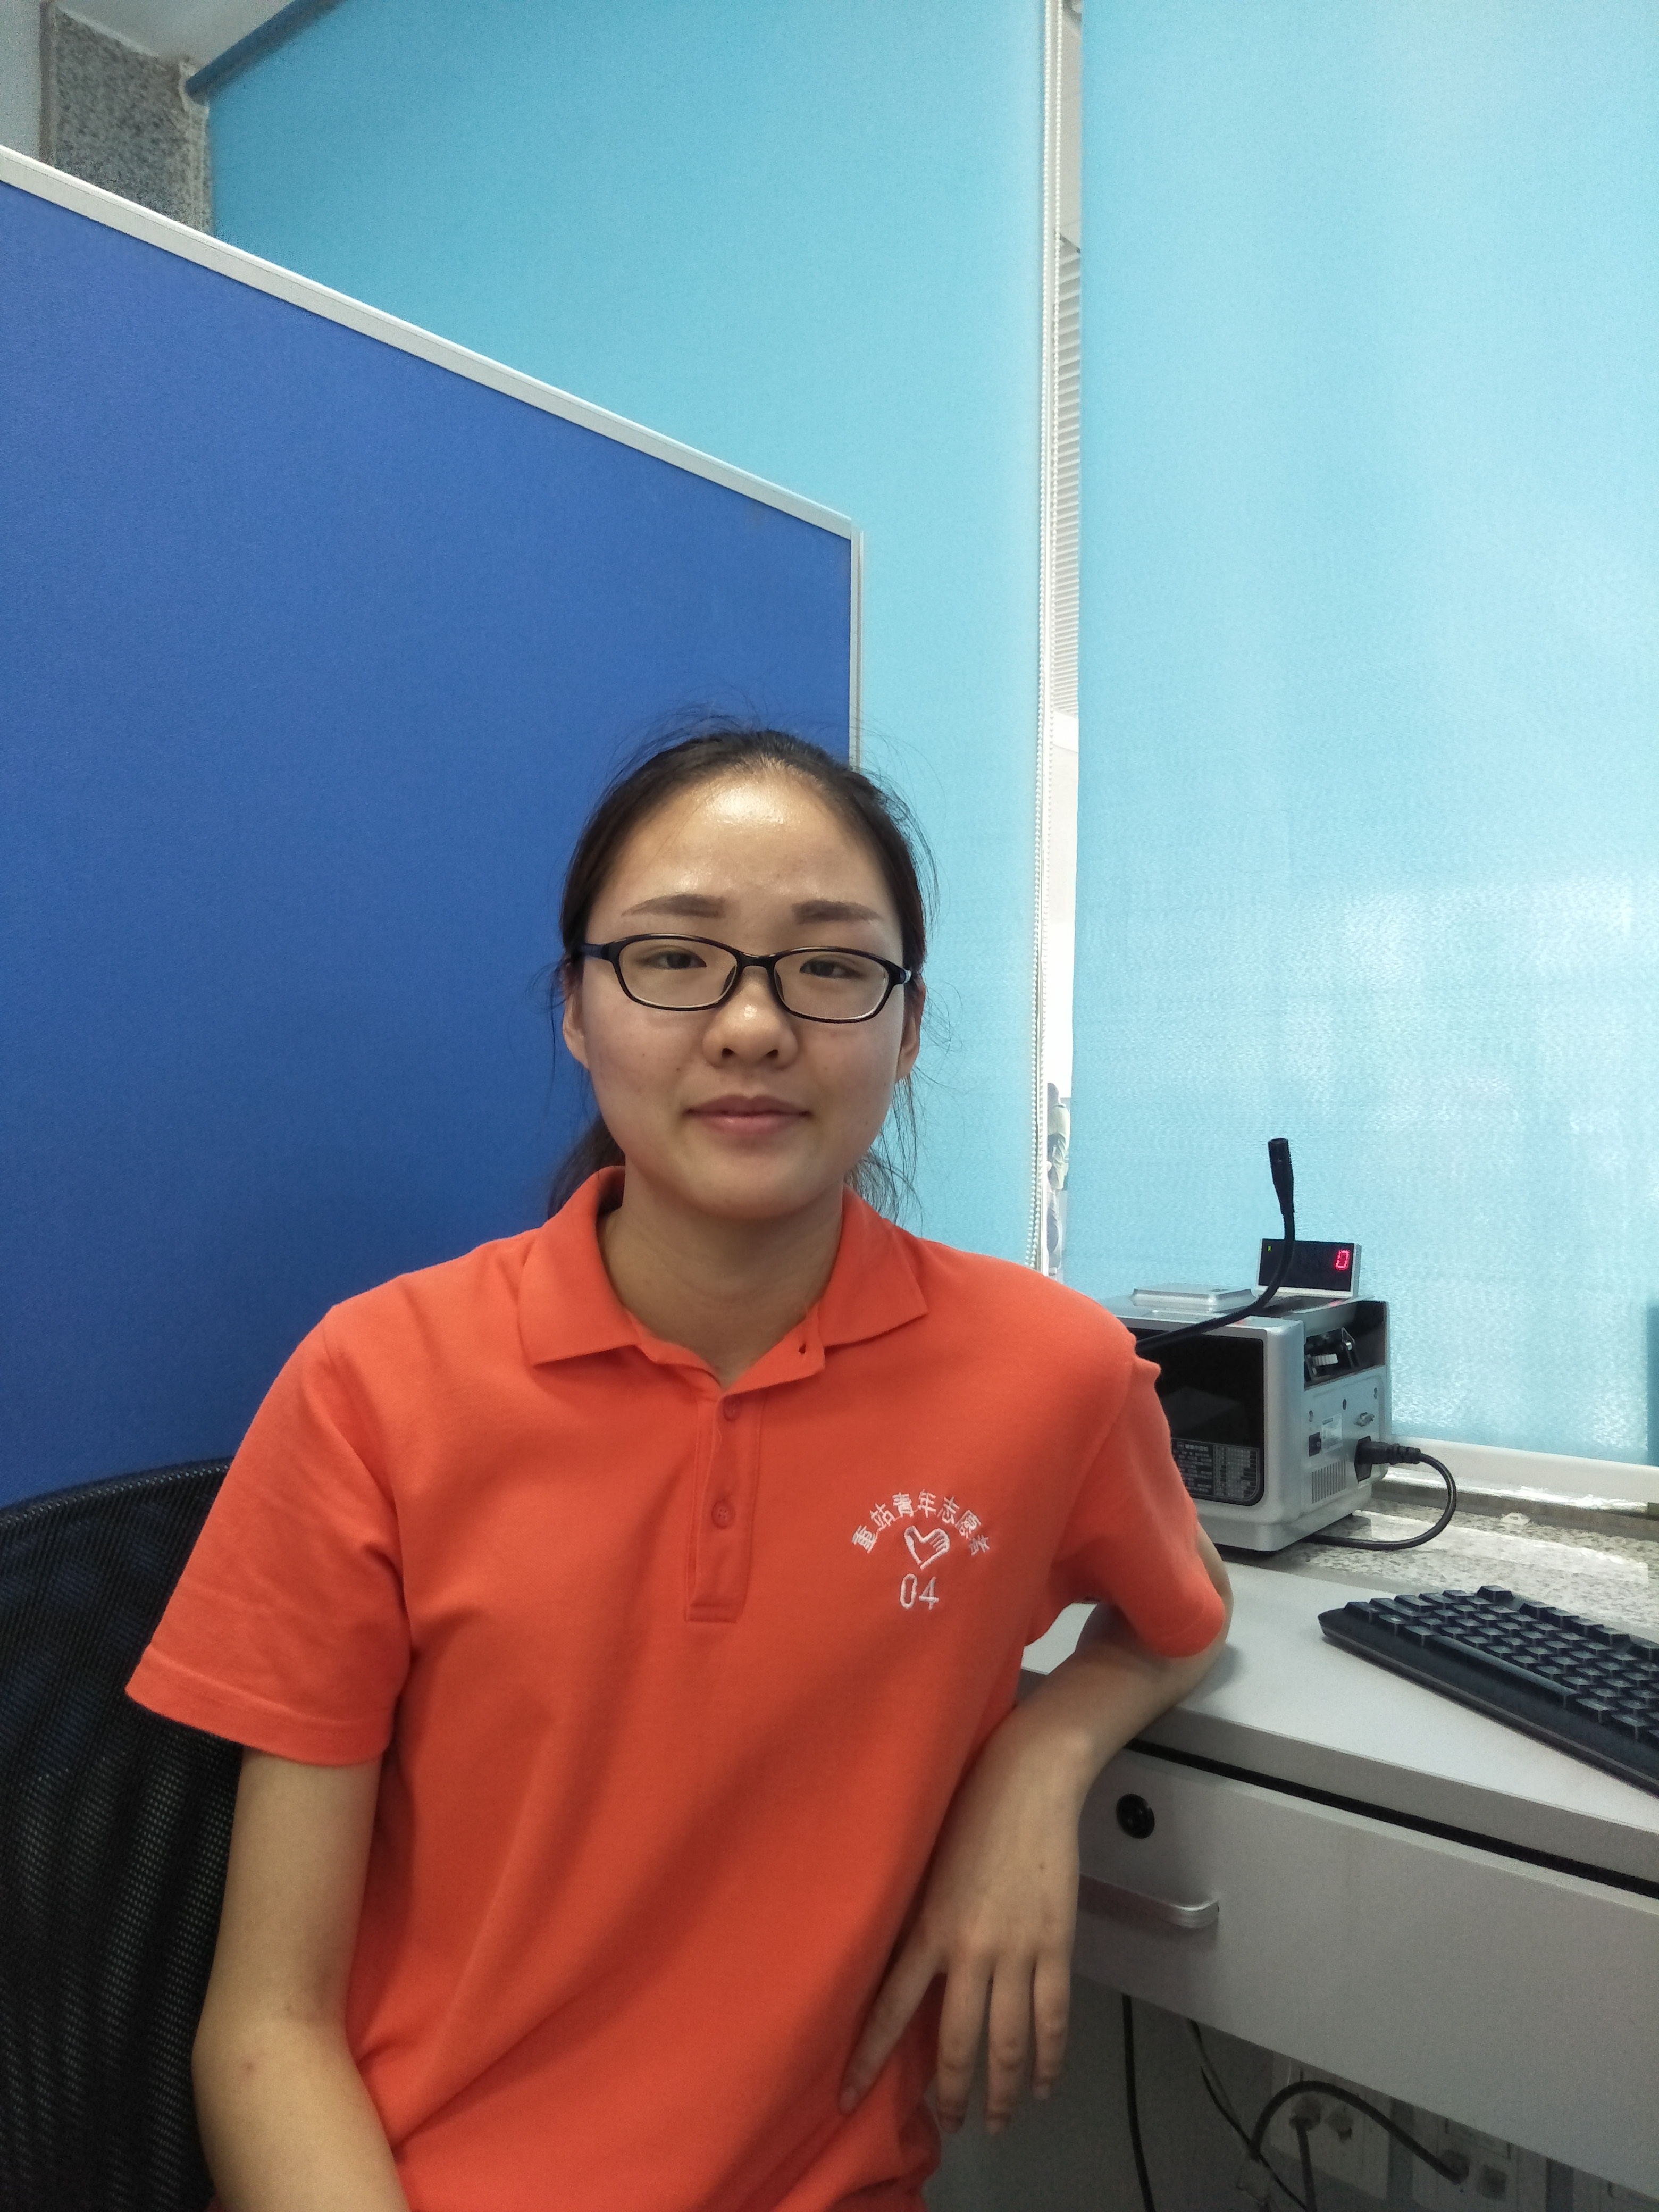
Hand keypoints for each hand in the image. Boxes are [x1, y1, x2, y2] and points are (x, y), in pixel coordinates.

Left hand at [839, 1715, 1084, 2135]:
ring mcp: (1017, 1949)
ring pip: (1009, 2041)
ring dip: (1002, 2091)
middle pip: (958, 2042)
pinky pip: (1053, 2015)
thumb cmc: (968, 1811)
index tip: (849, 2099)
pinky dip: (1049, 2056)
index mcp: (927, 1927)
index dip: (869, 2059)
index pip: (890, 2010)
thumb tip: (900, 1971)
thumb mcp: (924, 1868)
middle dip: (954, 2092)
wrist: (1028, 1780)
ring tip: (996, 2120)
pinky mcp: (1056, 1942)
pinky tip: (1042, 2083)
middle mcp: (969, 1948)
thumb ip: (915, 1921)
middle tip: (953, 2123)